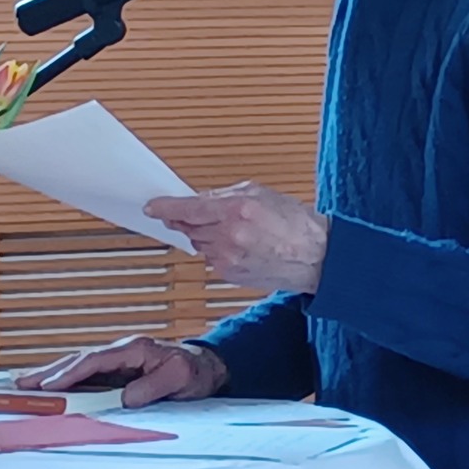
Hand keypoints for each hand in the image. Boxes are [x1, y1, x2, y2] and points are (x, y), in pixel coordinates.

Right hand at [14, 335, 228, 407]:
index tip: (50, 387)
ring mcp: (118, 362)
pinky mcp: (118, 374)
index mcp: (134, 348)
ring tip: (25, 387)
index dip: (71, 373)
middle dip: (50, 372)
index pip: (95, 360)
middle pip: (79, 360)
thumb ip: (153, 386)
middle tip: (21, 384)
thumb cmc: (194, 372)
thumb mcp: (180, 378)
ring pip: (79, 368)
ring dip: (53, 377)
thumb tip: (124, 399)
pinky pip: (88, 378)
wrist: (206, 368)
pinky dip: (67, 383)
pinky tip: (51, 391)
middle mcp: (121, 352)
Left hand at [146, 181, 329, 293]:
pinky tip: (239, 246)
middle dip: (188, 220)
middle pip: (190, 228)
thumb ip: (225, 196)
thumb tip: (199, 201)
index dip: (167, 207)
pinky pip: (211, 259)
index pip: (189, 209)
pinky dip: (218, 250)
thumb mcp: (260, 194)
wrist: (315, 256)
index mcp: (237, 210)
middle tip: (194, 215)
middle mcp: (229, 236)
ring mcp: (229, 258)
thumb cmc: (294, 223)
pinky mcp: (230, 275)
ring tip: (233, 231)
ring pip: (199, 244)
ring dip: (206, 236)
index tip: (152, 207)